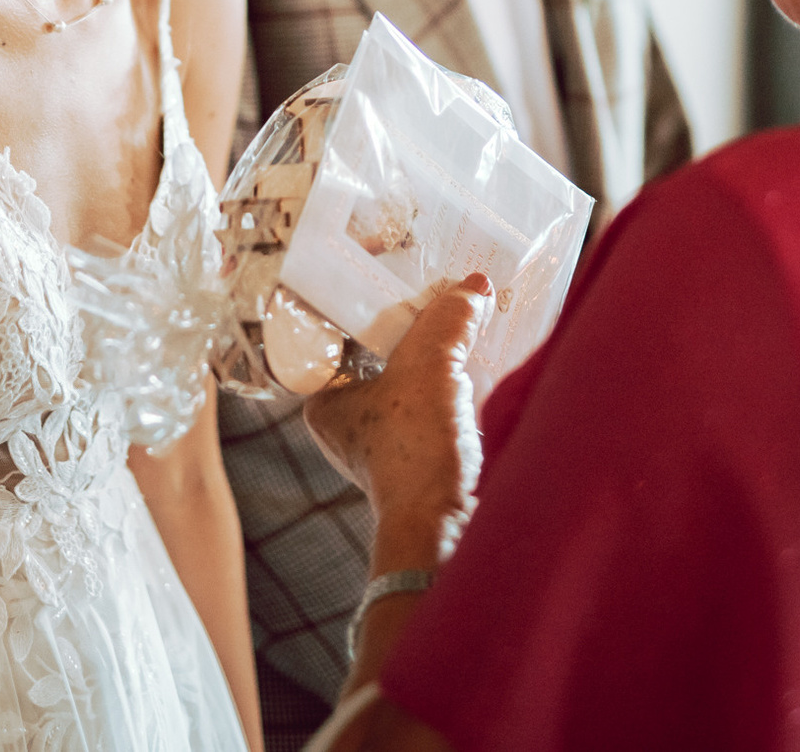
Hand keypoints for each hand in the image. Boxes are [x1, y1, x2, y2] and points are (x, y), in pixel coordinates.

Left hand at [305, 275, 493, 568]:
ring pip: (410, 383)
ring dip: (438, 360)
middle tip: (440, 295)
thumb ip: (450, 319)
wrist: (442, 526)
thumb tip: (474, 288)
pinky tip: (475, 373)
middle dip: (414, 329)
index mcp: (325, 399)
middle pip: (381, 355)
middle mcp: (347, 423)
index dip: (370, 301)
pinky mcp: (418, 460)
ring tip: (463, 326)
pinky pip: (433, 409)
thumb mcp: (430, 366)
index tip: (399, 273)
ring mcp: (383, 445)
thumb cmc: (414, 450)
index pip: (341, 333)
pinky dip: (453, 391)